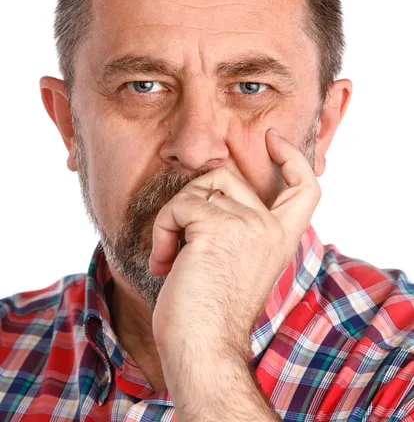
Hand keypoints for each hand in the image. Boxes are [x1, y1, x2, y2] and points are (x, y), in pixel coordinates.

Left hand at [149, 128, 320, 386]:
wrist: (203, 350)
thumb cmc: (209, 312)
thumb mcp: (236, 260)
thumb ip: (237, 224)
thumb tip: (210, 185)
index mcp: (280, 237)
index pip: (305, 187)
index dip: (292, 158)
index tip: (272, 139)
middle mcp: (270, 227)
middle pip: (225, 175)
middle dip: (192, 198)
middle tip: (180, 238)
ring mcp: (248, 225)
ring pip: (196, 189)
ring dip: (172, 220)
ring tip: (172, 257)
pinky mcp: (218, 228)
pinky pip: (178, 207)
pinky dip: (162, 231)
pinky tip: (165, 263)